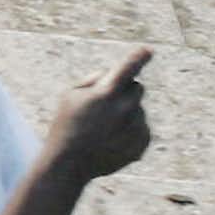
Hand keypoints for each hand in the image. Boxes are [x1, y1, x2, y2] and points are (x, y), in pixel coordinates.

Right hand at [47, 50, 152, 184]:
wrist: (70, 164)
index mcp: (108, 92)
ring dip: (125, 114)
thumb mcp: (70, 95)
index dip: (138, 57)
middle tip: (104, 106)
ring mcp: (137, 126)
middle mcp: (127, 108)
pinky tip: (110, 140)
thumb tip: (113, 75)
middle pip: (137, 87)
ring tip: (102, 130)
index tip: (148, 50)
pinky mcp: (143, 142)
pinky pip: (141, 127)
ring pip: (138, 110)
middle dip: (124, 91)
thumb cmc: (66, 125)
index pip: (129, 67)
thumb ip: (94, 79)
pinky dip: (130, 131)